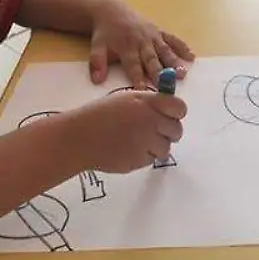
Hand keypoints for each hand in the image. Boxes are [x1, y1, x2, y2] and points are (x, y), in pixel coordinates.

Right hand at [70, 91, 186, 173]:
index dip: (176, 113)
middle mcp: (150, 120)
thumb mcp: (125, 99)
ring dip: (155, 147)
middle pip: (176, 130)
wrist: (79, 137)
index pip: (179, 107)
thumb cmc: (99, 115)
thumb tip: (168, 111)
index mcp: (147, 102)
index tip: (170, 117)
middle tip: (155, 133)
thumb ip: (148, 103)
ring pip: (165, 148)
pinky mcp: (139, 160)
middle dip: (169, 132)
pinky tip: (127, 150)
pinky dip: (143, 157)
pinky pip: (150, 160)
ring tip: (137, 142)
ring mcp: (145, 142)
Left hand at [88, 1, 193, 87]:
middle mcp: (142, 42)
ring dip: (174, 62)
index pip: (133, 66)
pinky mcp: (159, 31)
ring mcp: (152, 36)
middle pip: (152, 60)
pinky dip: (182, 46)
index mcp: (126, 47)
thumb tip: (97, 81)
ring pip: (165, 50)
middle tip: (169, 85)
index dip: (138, 78)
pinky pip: (172, 39)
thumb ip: (97, 63)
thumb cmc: (105, 33)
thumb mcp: (96, 47)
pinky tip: (191, 56)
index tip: (144, 90)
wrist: (112, 10)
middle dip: (160, 73)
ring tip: (183, 72)